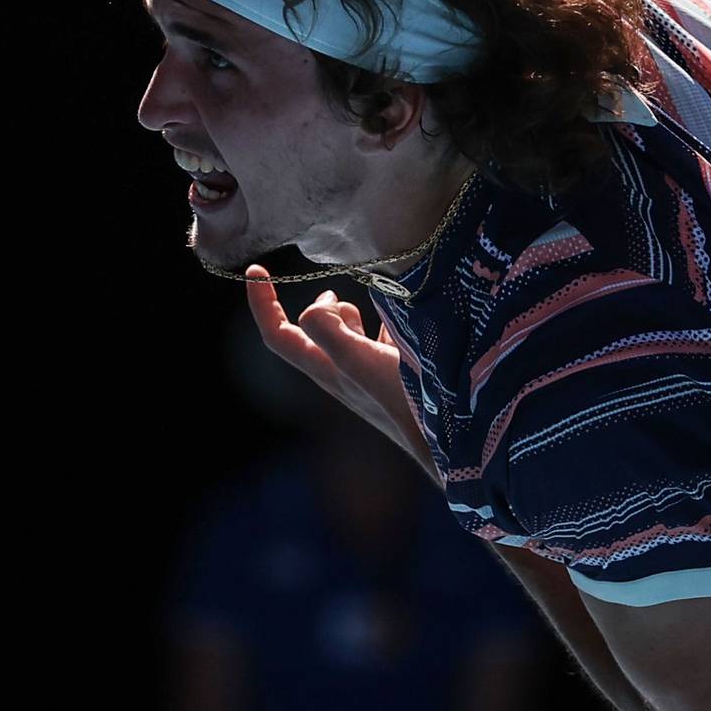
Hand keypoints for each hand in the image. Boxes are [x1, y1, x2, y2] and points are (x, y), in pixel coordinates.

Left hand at [244, 266, 429, 468]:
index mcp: (327, 370)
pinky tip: (404, 313)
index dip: (262, 304)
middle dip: (321, 306)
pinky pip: (383, 334)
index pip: (279, 337)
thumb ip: (331, 333)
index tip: (255, 270)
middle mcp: (344, 371)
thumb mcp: (362, 363)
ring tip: (372, 300)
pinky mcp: (399, 368)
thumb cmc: (407, 403)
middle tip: (334, 296)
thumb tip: (316, 307)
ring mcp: (371, 371)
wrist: (454, 439)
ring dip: (352, 311)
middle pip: (314, 331)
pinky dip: (386, 318)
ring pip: (348, 331)